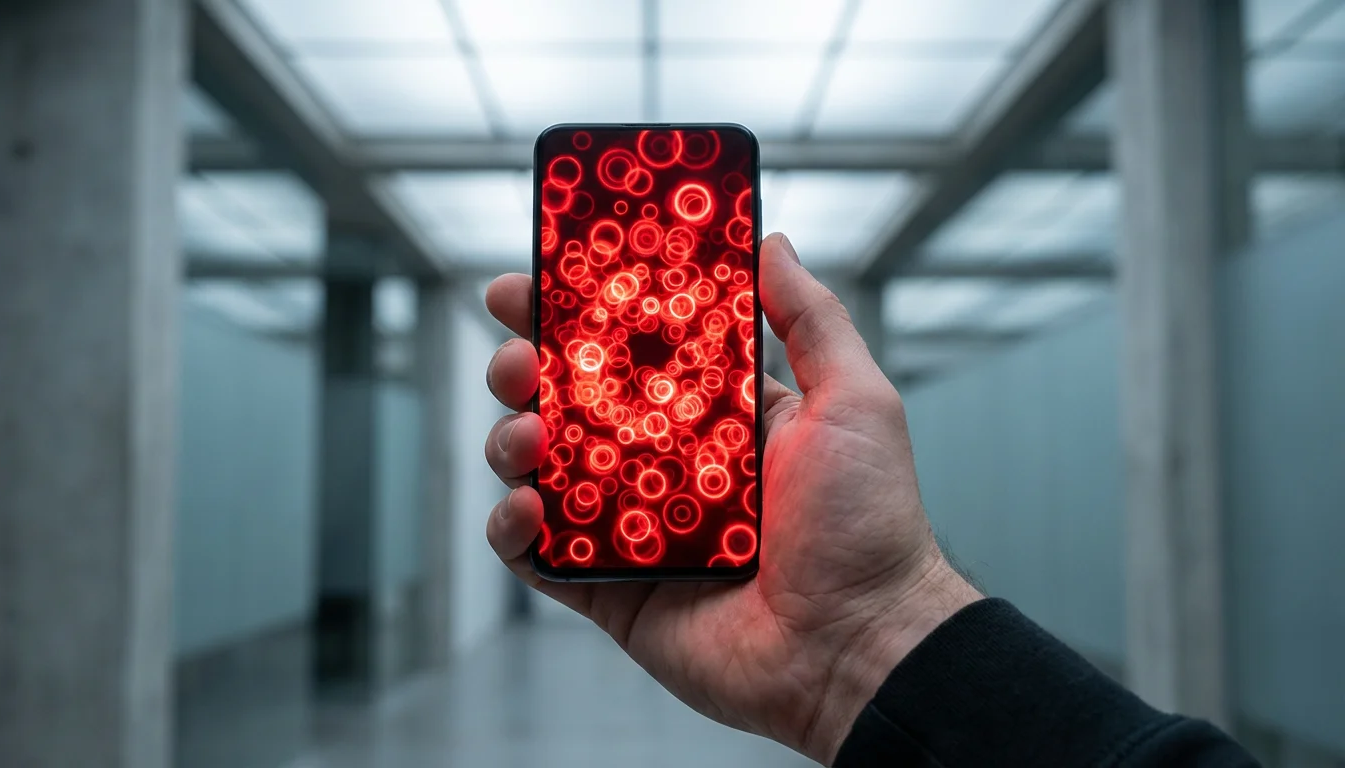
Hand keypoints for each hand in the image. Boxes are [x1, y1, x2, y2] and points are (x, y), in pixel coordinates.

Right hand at [481, 233, 980, 763]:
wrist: (861, 645)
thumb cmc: (868, 523)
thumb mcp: (852, 400)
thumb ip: (810, 320)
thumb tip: (772, 242)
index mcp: (712, 414)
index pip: (629, 347)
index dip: (577, 312)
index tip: (535, 279)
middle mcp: (663, 462)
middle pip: (569, 400)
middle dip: (527, 368)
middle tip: (518, 358)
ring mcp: (630, 526)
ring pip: (541, 469)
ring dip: (513, 440)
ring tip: (527, 434)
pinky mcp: (610, 589)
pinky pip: (538, 556)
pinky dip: (513, 529)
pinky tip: (528, 509)